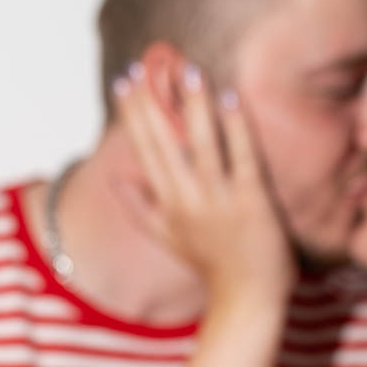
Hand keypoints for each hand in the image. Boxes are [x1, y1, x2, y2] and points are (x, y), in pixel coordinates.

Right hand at [114, 61, 294, 302]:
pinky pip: (241, 158)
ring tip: (189, 70)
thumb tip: (114, 178)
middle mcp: (188, 202)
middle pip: (164, 144)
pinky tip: (230, 98)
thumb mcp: (167, 239)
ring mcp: (220, 202)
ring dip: (194, 105)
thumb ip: (139, 208)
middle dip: (152, 103)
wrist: (249, 301)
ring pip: (201, 145)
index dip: (133, 115)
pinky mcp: (252, 203)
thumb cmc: (213, 268)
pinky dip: (235, 128)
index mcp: (167, 206)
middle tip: (143, 64)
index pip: (144, 151)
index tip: (123, 82)